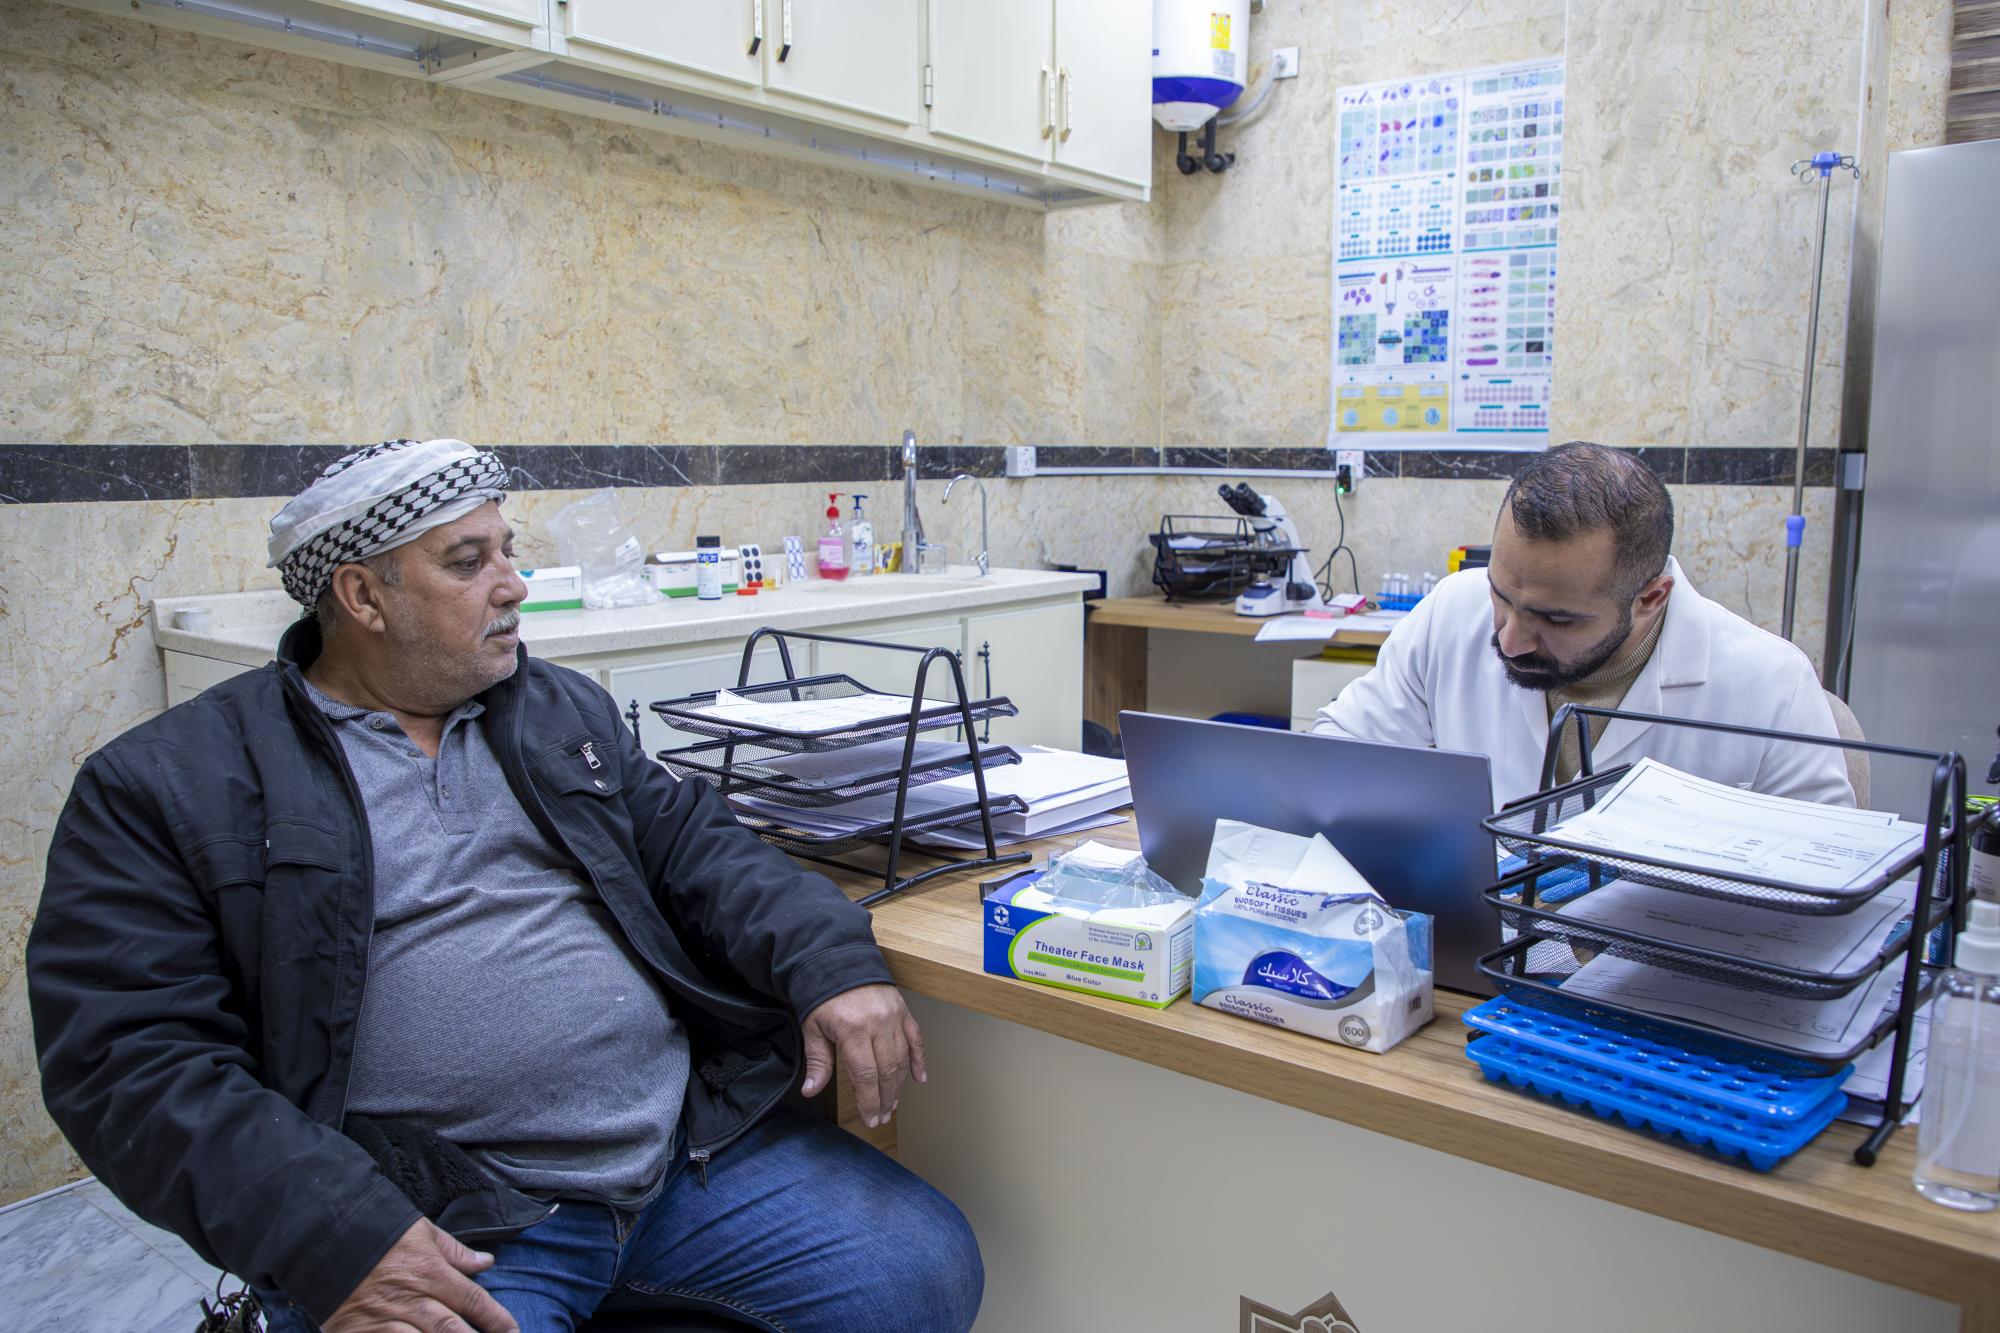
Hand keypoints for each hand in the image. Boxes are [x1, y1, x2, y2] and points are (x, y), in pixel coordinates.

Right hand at [322, 1218, 518, 1332]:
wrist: (322, 1235)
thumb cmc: (377, 1232)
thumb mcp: (421, 1232)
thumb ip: (454, 1252)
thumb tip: (487, 1261)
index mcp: (429, 1272)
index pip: (472, 1300)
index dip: (496, 1319)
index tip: (514, 1331)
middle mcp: (409, 1299)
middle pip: (452, 1329)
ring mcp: (382, 1320)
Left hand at [799, 983, 925, 1128]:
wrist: (838, 960)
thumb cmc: (823, 996)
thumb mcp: (813, 1028)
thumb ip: (818, 1061)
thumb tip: (811, 1091)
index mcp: (852, 1030)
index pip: (865, 1076)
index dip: (869, 1101)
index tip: (870, 1119)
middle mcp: (877, 1025)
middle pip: (887, 1071)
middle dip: (885, 1099)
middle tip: (882, 1117)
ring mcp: (894, 1017)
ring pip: (902, 1059)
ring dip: (899, 1086)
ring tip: (893, 1105)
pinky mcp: (903, 1011)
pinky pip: (916, 1038)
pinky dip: (919, 1059)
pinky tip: (919, 1078)